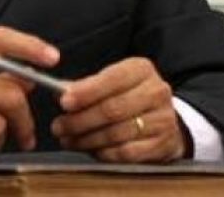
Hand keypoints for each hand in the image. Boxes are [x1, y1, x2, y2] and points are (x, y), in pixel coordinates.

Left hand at [51, 57, 187, 162]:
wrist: (164, 117)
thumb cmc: (129, 95)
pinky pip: (128, 153)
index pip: (111, 79)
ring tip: (68, 140)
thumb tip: (61, 93)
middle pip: (112, 109)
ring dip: (87, 139)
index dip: (86, 92)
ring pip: (118, 133)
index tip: (64, 102)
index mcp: (141, 69)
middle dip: (80, 120)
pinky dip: (105, 153)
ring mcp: (164, 119)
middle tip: (59, 127)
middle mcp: (157, 91)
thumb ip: (88, 86)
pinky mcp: (165, 144)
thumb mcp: (112, 81)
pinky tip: (91, 150)